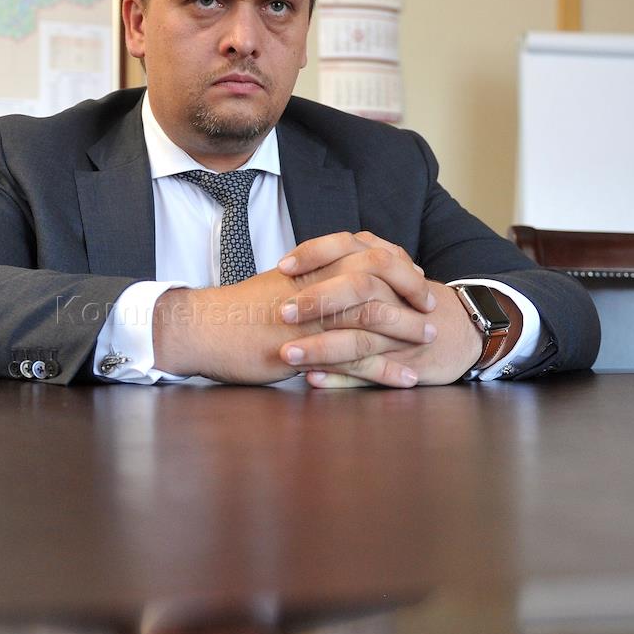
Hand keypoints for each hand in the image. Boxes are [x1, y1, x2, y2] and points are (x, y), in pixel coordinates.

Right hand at [153, 232, 439, 384]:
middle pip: (379, 278)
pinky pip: (358, 358)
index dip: (396, 264)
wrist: (201, 328)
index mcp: (310, 266)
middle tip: (431, 306)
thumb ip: (307, 282)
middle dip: (411, 291)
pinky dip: (388, 369)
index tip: (414, 274)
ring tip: (429, 340)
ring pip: (374, 316)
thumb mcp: (276, 287)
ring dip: (407, 329)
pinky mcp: (307, 348)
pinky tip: (407, 379)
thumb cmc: (234, 312)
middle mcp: (316, 284)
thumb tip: (329, 282)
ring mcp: (312, 316)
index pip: (366, 254)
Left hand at [274, 232, 485, 386]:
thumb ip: (350, 265)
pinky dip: (341, 378)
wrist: (465, 331)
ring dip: (321, 347)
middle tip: (283, 313)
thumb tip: (293, 266)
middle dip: (318, 301)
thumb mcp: (388, 274)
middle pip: (357, 289)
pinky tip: (313, 379)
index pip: (347, 247)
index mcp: (384, 267)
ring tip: (286, 355)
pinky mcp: (403, 364)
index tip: (283, 266)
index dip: (314, 254)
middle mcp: (393, 295)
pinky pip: (370, 372)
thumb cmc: (413, 302)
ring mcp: (399, 333)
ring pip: (359, 337)